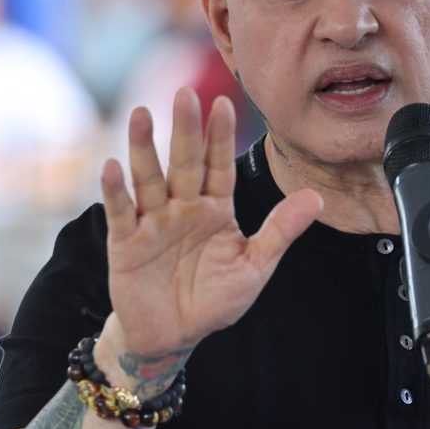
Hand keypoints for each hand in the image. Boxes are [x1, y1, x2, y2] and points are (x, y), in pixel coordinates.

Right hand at [98, 88, 321, 377]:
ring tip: (141, 114)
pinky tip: (112, 165)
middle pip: (183, 163)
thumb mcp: (254, 265)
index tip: (224, 103)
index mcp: (215, 208)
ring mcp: (152, 221)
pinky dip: (116, 191)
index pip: (218, 165)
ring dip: (144, 148)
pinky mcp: (126, 243)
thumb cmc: (215, 298)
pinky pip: (121, 212)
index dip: (219, 137)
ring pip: (149, 179)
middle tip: (185, 93)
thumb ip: (280, 231)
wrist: (174, 335)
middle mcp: (182, 206)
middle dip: (184, 129)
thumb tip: (317, 198)